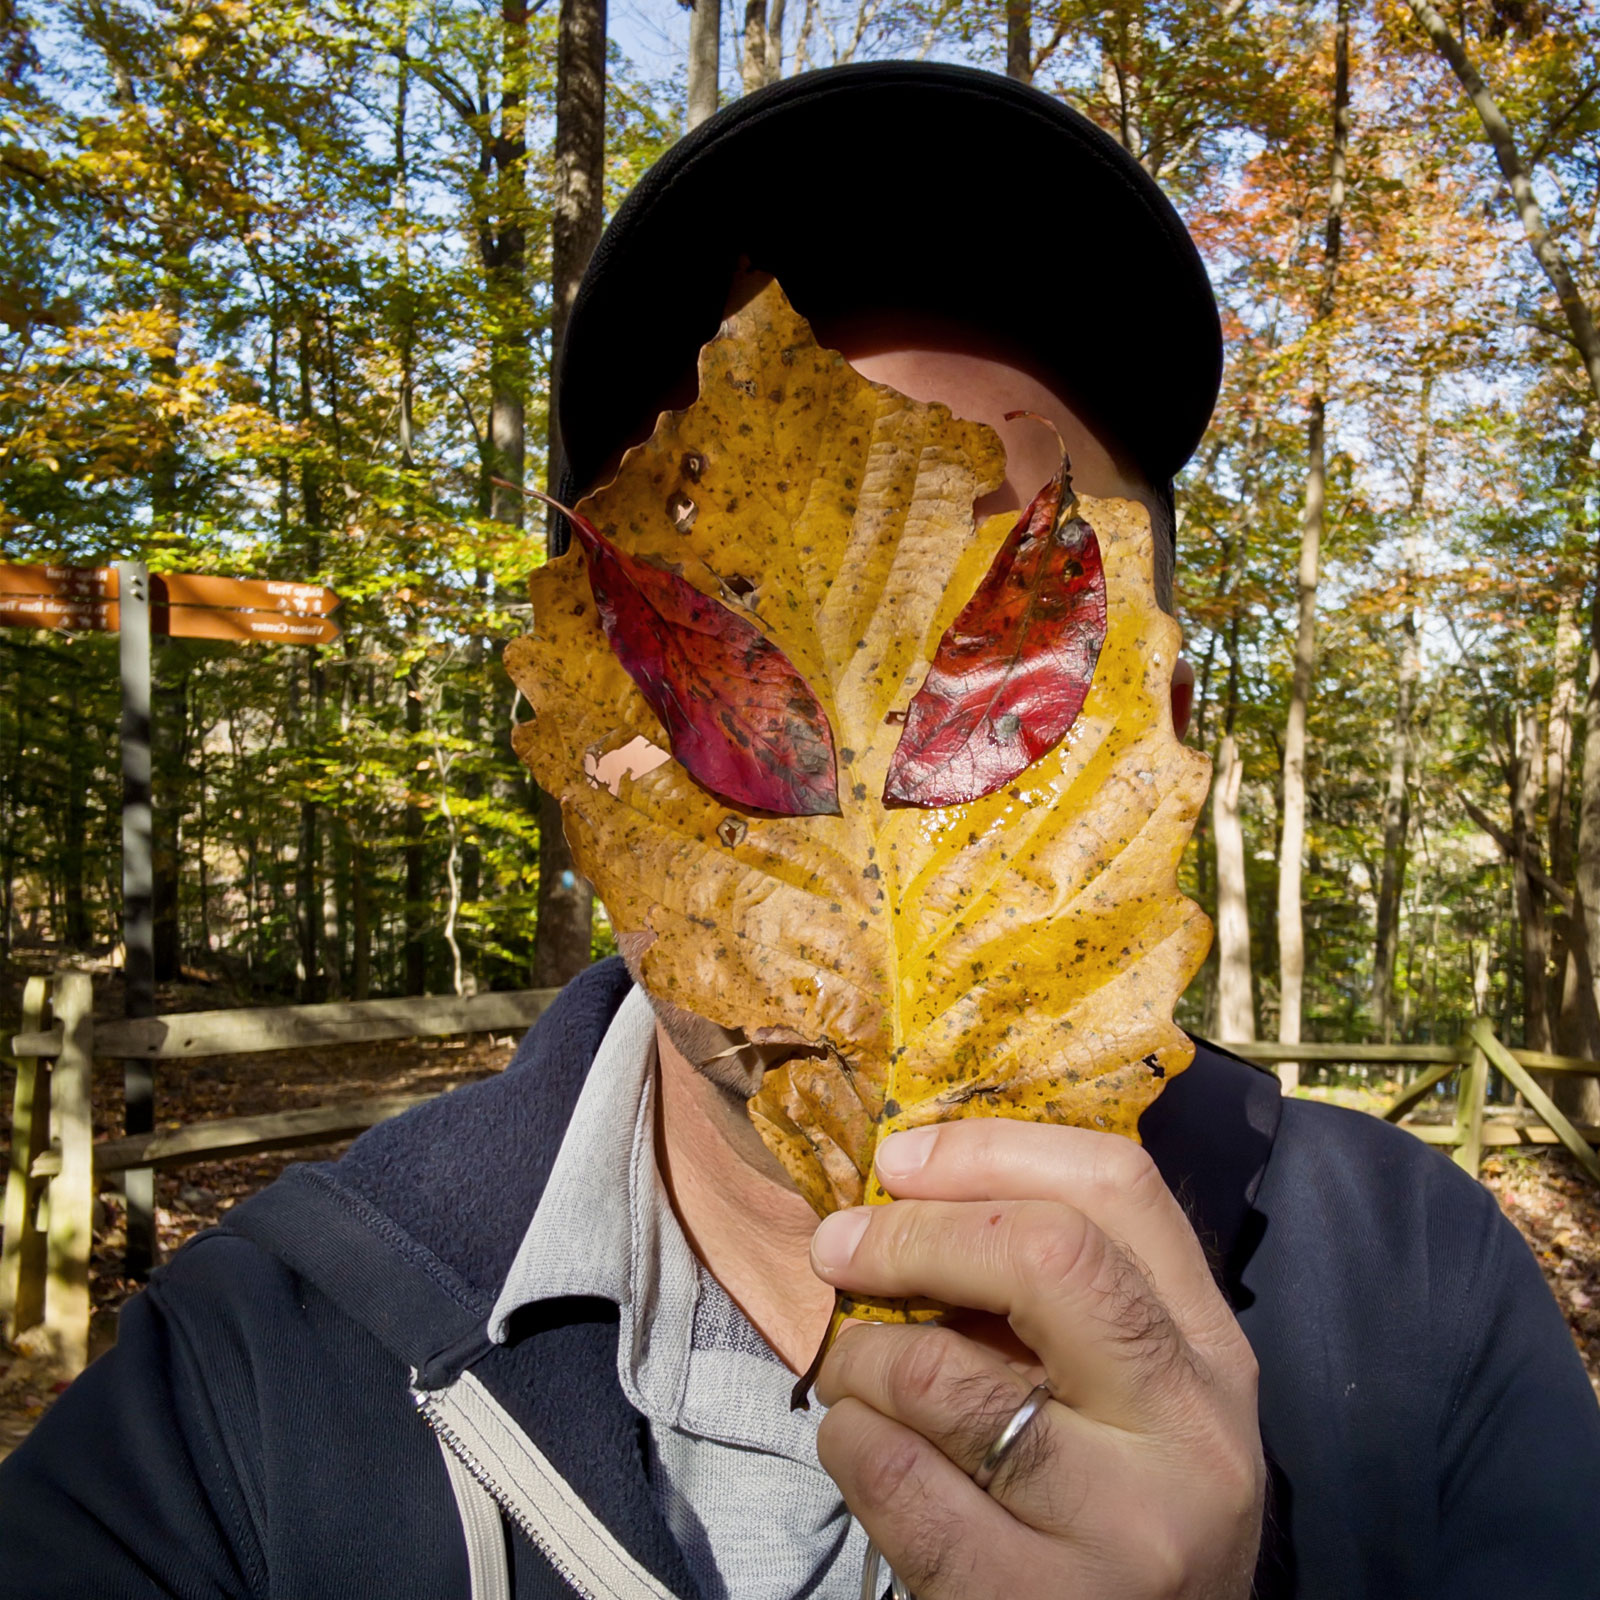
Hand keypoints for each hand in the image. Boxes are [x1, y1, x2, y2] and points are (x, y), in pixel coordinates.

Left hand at [809, 1120, 1262, 1599]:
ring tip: (852, 1372)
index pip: (1119, 1185)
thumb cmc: (1111, 1510)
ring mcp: (1128, 1525)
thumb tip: (903, 1193)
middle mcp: (1188, 1427)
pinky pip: (899, 1480)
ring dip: (860, 1358)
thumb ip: (1054, 1302)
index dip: (992, 1151)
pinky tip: (859, 1446)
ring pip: (943, 1375)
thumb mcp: (1126, 1397)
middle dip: (913, 1235)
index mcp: (1209, 1347)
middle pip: (1044, 1256)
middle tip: (836, 1247)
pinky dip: (849, 1443)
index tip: (897, 1159)